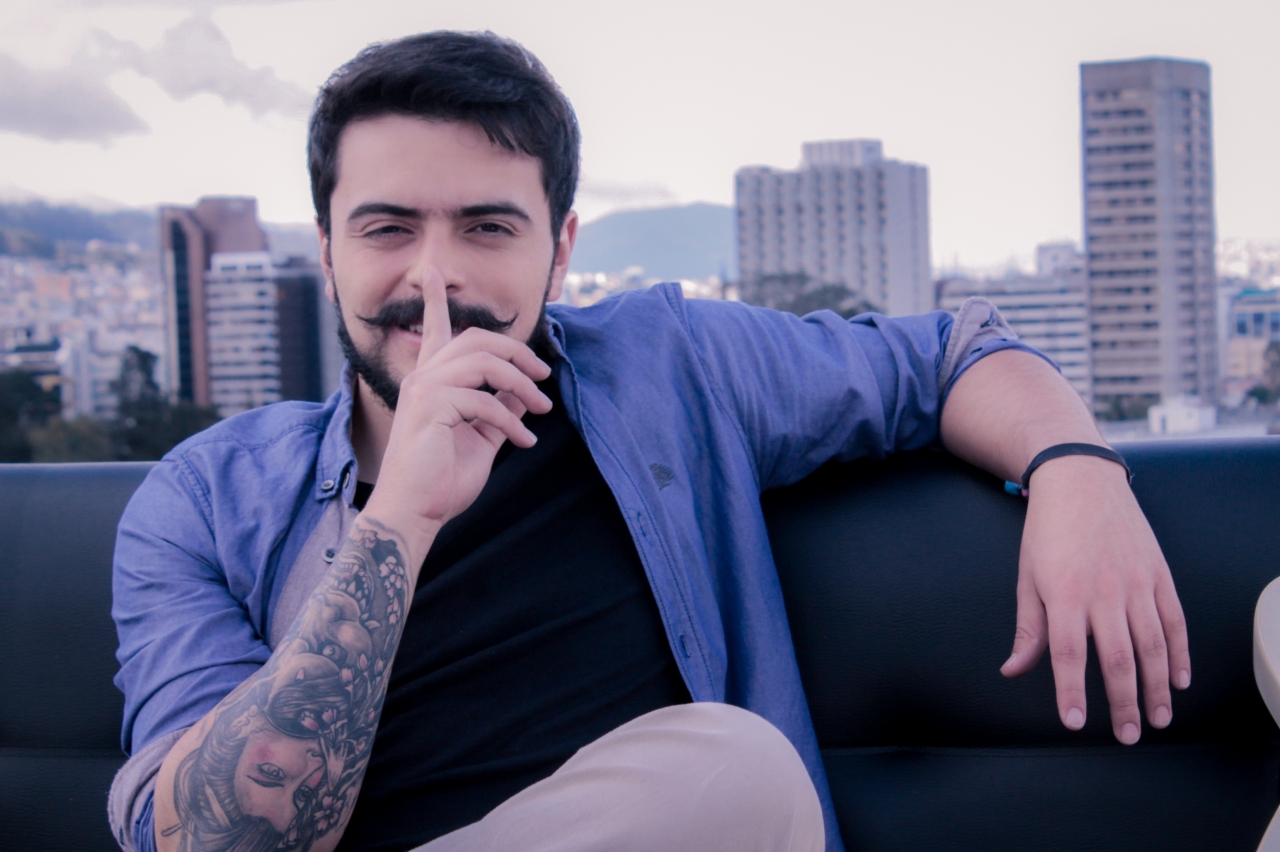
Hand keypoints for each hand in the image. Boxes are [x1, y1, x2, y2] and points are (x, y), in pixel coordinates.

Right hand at [361, 272, 551, 547]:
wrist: (414, 512)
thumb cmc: (441, 480)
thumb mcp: (482, 438)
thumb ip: (500, 410)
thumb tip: (525, 392)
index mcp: (431, 381)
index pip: (436, 330)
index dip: (436, 301)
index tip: (431, 273)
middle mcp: (424, 377)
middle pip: (477, 339)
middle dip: (517, 351)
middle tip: (544, 375)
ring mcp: (424, 389)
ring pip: (485, 363)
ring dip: (522, 384)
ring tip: (542, 408)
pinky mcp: (430, 408)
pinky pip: (484, 401)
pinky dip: (512, 421)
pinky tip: (525, 440)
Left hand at [999, 454, 1190, 743]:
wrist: (1080, 480)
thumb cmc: (1047, 532)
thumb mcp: (1027, 577)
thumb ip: (1028, 629)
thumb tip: (1013, 669)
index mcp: (1064, 594)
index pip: (1067, 655)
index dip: (1071, 692)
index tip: (1075, 723)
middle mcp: (1104, 592)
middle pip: (1118, 659)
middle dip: (1123, 703)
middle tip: (1129, 736)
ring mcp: (1136, 583)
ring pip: (1153, 645)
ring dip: (1157, 687)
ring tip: (1158, 718)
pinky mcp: (1159, 574)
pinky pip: (1174, 621)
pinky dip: (1179, 653)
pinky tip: (1178, 680)